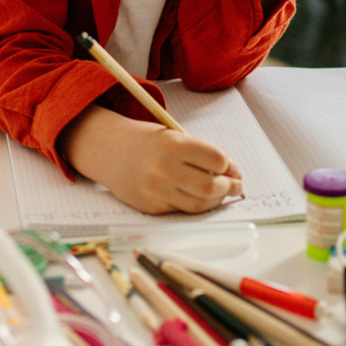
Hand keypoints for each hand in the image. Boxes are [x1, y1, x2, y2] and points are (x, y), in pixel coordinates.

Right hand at [59, 105, 242, 213]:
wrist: (109, 151)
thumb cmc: (148, 142)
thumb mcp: (174, 136)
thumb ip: (201, 151)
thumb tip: (231, 172)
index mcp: (173, 144)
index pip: (217, 159)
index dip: (229, 166)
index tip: (232, 168)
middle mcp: (164, 168)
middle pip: (211, 186)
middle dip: (229, 187)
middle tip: (235, 185)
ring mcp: (156, 190)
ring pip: (199, 204)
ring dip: (217, 200)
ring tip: (221, 193)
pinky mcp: (150, 206)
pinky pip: (182, 210)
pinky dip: (195, 204)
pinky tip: (199, 197)